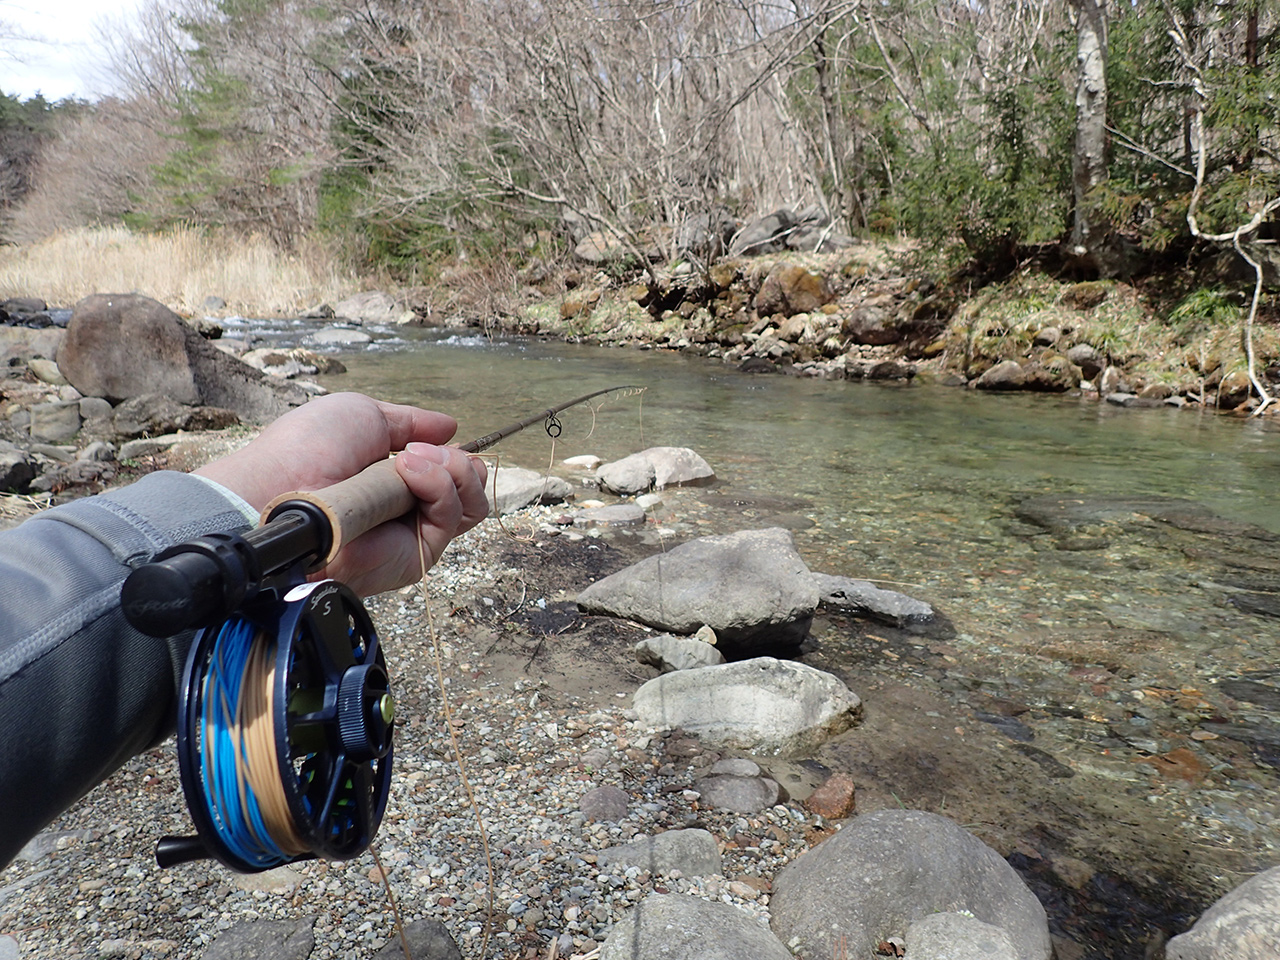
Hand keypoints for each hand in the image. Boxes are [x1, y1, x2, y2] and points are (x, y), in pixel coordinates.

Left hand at [194, 392, 488, 594]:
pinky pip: (452, 520)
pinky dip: (440, 487)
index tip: (435, 441)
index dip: (454, 457)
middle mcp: (407, 512)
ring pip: (470, 507)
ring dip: (452, 471)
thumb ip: (413, 422)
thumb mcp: (366, 417)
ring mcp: (411, 536)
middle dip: (460, 463)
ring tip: (412, 461)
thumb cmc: (309, 449)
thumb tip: (452, 428)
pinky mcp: (413, 558)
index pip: (450, 475)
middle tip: (424, 452)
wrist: (284, 488)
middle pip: (469, 492)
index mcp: (394, 481)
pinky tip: (409, 473)